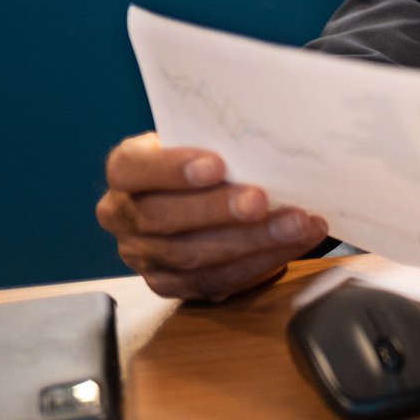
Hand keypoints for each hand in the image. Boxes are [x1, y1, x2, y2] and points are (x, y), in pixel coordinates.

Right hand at [96, 133, 329, 300]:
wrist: (201, 193)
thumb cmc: (208, 157)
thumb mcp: (204, 139)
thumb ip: (220, 139)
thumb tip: (268, 135)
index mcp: (126, 171)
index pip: (133, 168)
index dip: (171, 169)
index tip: (217, 165)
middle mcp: (123, 215)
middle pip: (161, 217)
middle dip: (218, 210)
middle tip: (262, 201)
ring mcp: (143, 255)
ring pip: (192, 255)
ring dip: (252, 240)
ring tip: (297, 225)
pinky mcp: (170, 284)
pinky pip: (215, 280)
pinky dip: (262, 261)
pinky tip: (296, 243)